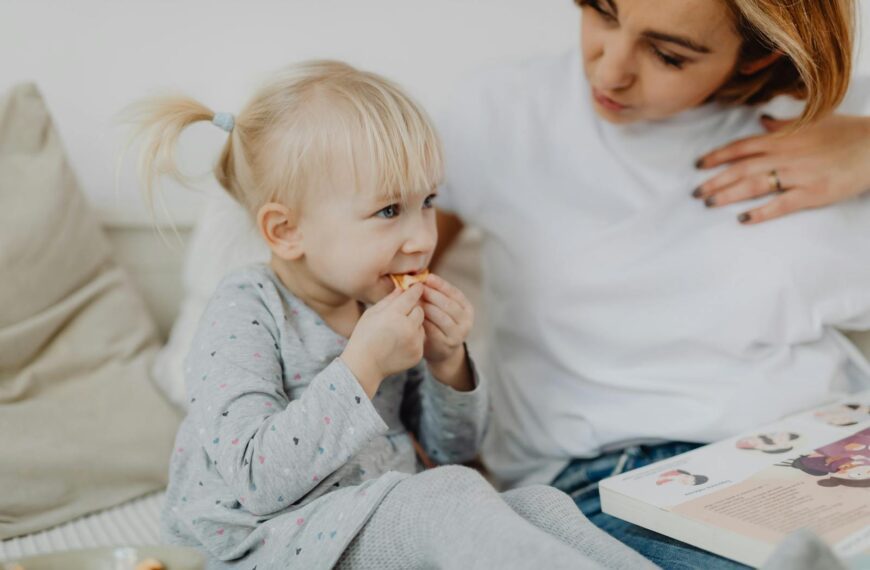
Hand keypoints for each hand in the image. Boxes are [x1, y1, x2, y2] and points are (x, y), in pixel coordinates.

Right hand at [341, 285, 424, 397]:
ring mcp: (414, 342)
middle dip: (413, 309)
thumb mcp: (371, 313)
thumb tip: (402, 288)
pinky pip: (420, 339)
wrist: (364, 365)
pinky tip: (399, 342)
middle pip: (420, 310)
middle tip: (403, 312)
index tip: (418, 286)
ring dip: (414, 324)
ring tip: (398, 330)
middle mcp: (407, 328)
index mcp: (394, 315)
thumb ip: (389, 299)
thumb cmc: (363, 336)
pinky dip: (413, 338)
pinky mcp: (418, 354)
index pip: (411, 296)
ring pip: (421, 325)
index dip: (415, 290)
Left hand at [421, 274, 473, 390]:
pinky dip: (423, 321)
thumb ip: (436, 296)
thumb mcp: (442, 309)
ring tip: (413, 299)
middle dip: (431, 294)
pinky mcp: (446, 344)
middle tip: (416, 287)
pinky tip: (413, 315)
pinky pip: (433, 330)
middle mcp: (466, 321)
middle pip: (448, 304)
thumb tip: (420, 277)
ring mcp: (458, 335)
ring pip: (441, 316)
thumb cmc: (439, 324)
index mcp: (467, 309)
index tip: (427, 277)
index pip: (455, 293)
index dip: (441, 284)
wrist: (442, 352)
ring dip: (426, 306)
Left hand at [693, 114, 869, 223]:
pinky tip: (743, 219)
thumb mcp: (813, 121)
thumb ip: (784, 125)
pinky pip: (781, 204)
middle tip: (696, 192)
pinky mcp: (813, 193)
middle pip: (741, 168)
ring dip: (728, 195)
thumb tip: (763, 121)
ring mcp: (798, 175)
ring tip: (709, 204)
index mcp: (783, 138)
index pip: (741, 146)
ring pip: (754, 185)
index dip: (717, 156)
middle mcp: (785, 155)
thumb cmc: (846, 133)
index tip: (698, 165)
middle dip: (715, 180)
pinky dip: (761, 212)